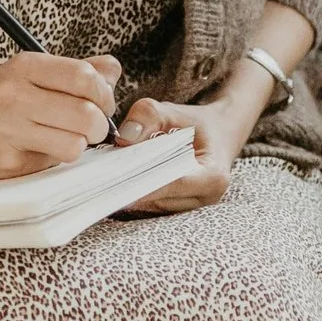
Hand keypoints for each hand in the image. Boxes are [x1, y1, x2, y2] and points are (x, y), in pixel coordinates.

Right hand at [0, 52, 119, 180]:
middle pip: (86, 115)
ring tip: (62, 140)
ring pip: (74, 145)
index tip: (101, 103)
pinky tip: (34, 151)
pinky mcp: (5, 163)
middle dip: (98, 126)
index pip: (85, 76)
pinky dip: (51, 160)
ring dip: (77, 147)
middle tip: (90, 129)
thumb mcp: (27, 73)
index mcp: (24, 67)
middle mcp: (14, 95)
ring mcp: (7, 131)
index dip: (104, 94)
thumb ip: (73, 71)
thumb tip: (113, 71)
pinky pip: (50, 165)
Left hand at [113, 89, 256, 212]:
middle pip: (160, 199)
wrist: (220, 135)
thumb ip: (148, 115)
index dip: (142, 181)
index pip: (171, 184)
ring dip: (132, 192)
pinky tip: (119, 181)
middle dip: (131, 187)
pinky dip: (136, 194)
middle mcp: (206, 198)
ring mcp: (194, 208)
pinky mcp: (180, 210)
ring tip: (108, 178)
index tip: (114, 177)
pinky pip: (153, 207)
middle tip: (101, 178)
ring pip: (153, 207)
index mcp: (212, 176)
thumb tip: (123, 138)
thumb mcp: (175, 110)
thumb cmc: (198, 124)